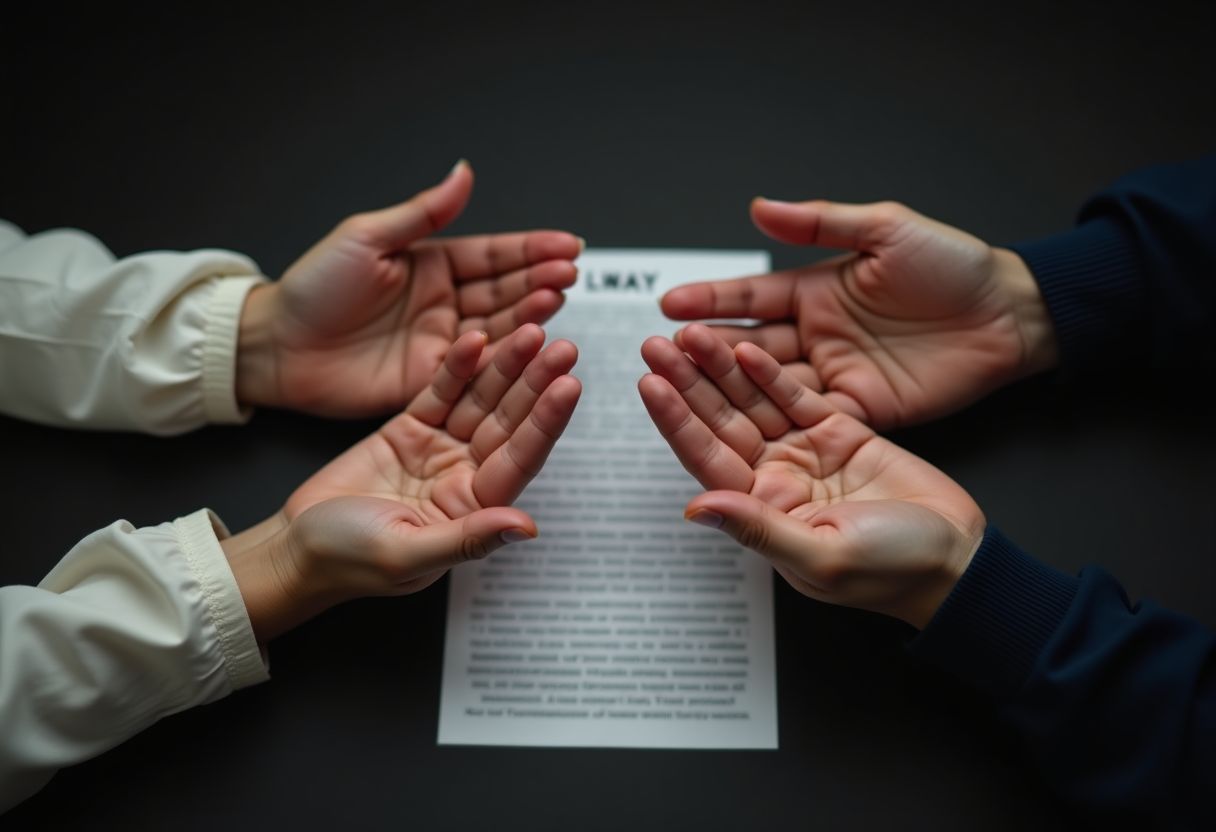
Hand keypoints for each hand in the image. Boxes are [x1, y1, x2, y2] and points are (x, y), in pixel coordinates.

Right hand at [223, 324, 580, 640]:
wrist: (296, 546)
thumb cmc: (348, 562)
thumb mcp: (406, 554)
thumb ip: (468, 539)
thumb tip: (526, 528)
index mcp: (474, 508)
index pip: (519, 460)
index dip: (545, 423)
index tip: (569, 388)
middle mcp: (465, 475)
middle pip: (509, 423)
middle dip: (536, 385)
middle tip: (564, 348)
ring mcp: (439, 449)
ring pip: (481, 401)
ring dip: (505, 367)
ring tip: (531, 332)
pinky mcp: (410, 428)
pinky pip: (441, 391)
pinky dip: (458, 366)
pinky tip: (476, 339)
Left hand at [236, 160, 583, 416]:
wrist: (277, 348)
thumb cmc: (312, 289)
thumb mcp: (368, 238)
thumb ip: (423, 213)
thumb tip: (464, 172)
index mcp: (431, 264)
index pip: (493, 255)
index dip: (531, 249)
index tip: (569, 245)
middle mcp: (444, 302)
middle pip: (505, 290)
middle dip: (541, 279)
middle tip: (569, 273)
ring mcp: (443, 341)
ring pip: (500, 325)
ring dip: (532, 313)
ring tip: (558, 297)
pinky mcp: (434, 377)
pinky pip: (479, 366)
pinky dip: (508, 354)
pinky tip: (533, 340)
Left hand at [638, 328, 984, 627]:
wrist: (955, 556)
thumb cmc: (892, 571)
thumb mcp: (821, 554)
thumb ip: (759, 528)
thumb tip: (697, 509)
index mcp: (761, 511)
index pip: (706, 460)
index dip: (677, 422)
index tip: (650, 385)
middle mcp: (775, 478)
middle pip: (720, 423)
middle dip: (687, 383)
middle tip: (656, 345)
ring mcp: (804, 451)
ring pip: (752, 402)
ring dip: (722, 367)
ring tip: (693, 332)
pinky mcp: (839, 430)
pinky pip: (796, 395)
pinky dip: (771, 372)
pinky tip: (747, 345)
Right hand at [659, 198, 1058, 428]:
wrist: (1009, 315)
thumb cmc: (953, 266)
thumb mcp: (885, 230)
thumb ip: (820, 224)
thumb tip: (757, 208)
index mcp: (816, 290)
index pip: (752, 298)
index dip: (712, 300)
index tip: (669, 302)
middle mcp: (815, 335)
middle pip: (748, 345)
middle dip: (704, 348)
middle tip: (660, 350)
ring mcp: (833, 375)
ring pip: (768, 384)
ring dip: (727, 387)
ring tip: (683, 385)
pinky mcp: (858, 410)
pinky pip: (807, 415)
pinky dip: (773, 418)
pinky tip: (739, 423)